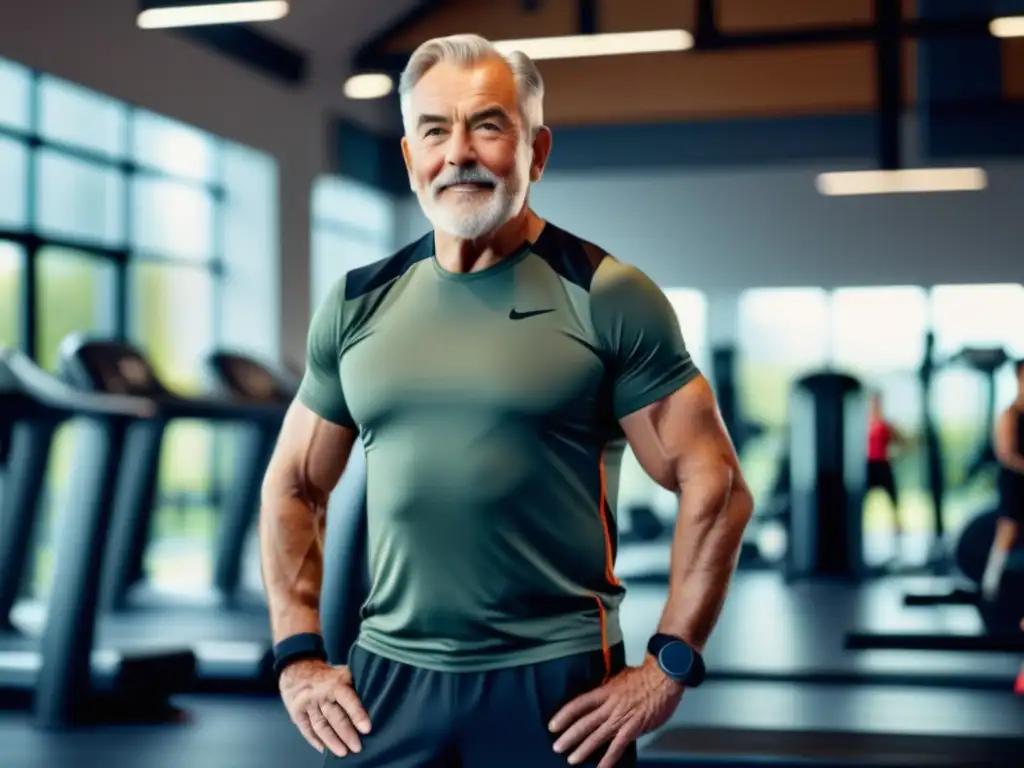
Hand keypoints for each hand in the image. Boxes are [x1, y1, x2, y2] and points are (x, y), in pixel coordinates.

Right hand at [279, 659, 371, 757]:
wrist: (297, 669)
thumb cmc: (327, 675)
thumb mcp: (341, 673)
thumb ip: (354, 686)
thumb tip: (374, 701)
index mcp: (335, 683)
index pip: (348, 699)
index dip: (357, 714)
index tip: (367, 728)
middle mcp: (320, 695)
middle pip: (334, 717)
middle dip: (347, 734)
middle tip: (357, 747)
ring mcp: (307, 705)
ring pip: (320, 726)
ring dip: (332, 741)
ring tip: (343, 752)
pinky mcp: (297, 714)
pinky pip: (307, 730)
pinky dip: (315, 741)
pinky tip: (324, 749)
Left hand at [548, 656, 683, 766]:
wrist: (664, 677)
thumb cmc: (645, 675)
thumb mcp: (619, 678)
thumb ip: (608, 690)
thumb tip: (599, 696)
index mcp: (605, 691)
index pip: (578, 704)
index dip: (564, 715)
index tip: (553, 725)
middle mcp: (609, 706)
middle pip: (584, 723)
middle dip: (569, 736)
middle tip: (557, 747)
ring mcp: (620, 718)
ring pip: (597, 736)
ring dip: (583, 749)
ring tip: (572, 759)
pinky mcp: (633, 729)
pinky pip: (618, 747)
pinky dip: (608, 759)